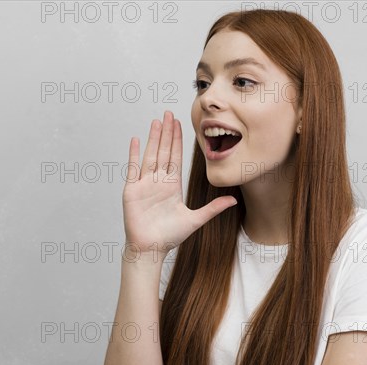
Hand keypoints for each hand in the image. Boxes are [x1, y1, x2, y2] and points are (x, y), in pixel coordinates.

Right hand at [122, 110, 237, 259]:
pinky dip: (134, 154)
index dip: (177, 140)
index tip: (180, 124)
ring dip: (153, 138)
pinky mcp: (132, 190)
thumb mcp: (196, 219)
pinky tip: (136, 140)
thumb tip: (234, 201)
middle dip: (166, 133)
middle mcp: (158, 182)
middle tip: (169, 113)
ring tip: (156, 121)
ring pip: (150, 155)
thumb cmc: (169, 237)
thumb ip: (213, 208)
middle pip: (163, 151)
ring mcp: (144, 185)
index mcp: (172, 186)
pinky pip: (133, 168)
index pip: (175, 157)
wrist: (151, 249)